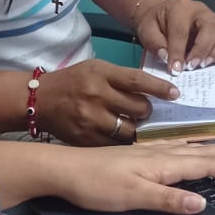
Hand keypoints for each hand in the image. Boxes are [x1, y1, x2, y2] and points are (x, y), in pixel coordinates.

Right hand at [34, 58, 179, 145]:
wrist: (39, 100)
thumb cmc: (73, 81)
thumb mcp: (96, 69)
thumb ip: (121, 78)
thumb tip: (154, 90)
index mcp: (100, 74)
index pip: (137, 80)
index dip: (160, 88)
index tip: (175, 94)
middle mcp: (96, 96)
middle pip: (138, 108)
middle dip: (146, 111)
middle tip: (144, 112)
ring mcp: (91, 120)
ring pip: (130, 131)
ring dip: (137, 130)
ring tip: (134, 126)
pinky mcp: (86, 140)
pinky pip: (116, 145)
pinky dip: (123, 143)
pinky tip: (123, 139)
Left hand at [50, 140, 214, 213]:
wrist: (64, 170)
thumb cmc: (96, 186)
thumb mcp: (134, 197)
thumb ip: (169, 200)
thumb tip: (204, 204)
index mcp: (163, 165)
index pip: (204, 166)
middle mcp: (159, 155)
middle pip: (201, 153)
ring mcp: (148, 153)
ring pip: (189, 149)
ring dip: (211, 149)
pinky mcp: (137, 155)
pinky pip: (174, 148)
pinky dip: (190, 148)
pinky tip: (187, 148)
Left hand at [133, 0, 214, 72]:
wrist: (162, 14)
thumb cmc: (155, 23)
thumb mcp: (147, 30)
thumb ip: (154, 43)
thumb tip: (167, 57)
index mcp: (180, 8)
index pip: (181, 31)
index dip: (178, 52)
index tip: (175, 70)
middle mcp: (200, 9)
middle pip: (210, 27)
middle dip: (202, 50)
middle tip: (192, 67)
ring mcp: (213, 16)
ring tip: (205, 65)